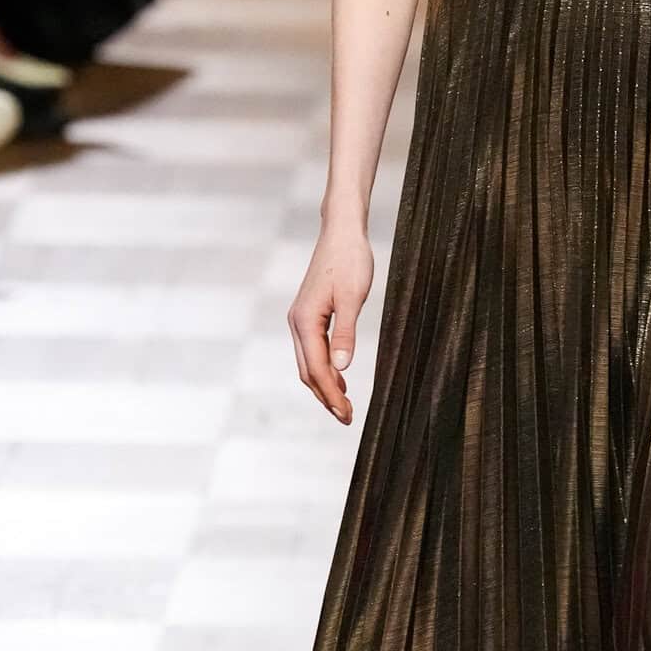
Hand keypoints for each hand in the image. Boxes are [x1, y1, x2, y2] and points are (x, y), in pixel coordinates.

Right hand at [288, 225, 373, 422]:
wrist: (342, 232)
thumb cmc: (351, 260)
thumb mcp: (354, 297)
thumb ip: (346, 333)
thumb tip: (341, 367)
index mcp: (305, 321)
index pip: (317, 369)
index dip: (331, 395)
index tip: (346, 414)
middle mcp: (297, 322)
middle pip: (307, 371)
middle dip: (325, 397)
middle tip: (346, 418)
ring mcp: (300, 319)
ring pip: (308, 363)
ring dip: (324, 386)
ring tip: (344, 406)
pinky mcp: (308, 315)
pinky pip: (312, 350)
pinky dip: (324, 369)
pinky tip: (339, 379)